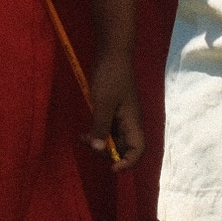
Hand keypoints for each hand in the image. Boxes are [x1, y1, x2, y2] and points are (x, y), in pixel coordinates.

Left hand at [87, 47, 144, 169]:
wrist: (112, 53)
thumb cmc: (110, 76)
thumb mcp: (103, 103)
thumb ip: (100, 126)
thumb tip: (98, 149)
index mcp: (133, 121)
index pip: (138, 150)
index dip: (128, 163)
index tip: (111, 167)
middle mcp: (130, 122)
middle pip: (124, 148)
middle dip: (107, 152)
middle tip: (89, 144)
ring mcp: (121, 116)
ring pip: (113, 139)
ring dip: (99, 143)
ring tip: (83, 138)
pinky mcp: (113, 110)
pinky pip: (107, 129)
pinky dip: (97, 133)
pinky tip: (84, 131)